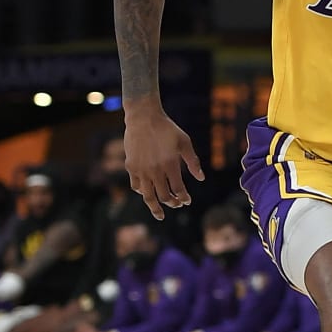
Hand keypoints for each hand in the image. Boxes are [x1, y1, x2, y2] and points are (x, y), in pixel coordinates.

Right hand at [124, 102, 203, 219]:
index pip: (179, 190)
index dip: (184, 198)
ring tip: (160, 214)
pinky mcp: (131, 166)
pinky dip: (142, 192)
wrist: (143, 118)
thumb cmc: (167, 129)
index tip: (187, 201)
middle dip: (172, 203)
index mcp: (170, 165)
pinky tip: (147, 193)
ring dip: (155, 206)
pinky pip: (135, 185)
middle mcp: (155, 170)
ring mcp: (141, 169)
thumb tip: (201, 178)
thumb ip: (193, 162)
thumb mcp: (185, 142)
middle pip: (164, 196)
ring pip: (147, 196)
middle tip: (177, 205)